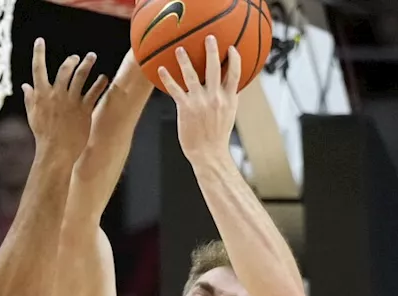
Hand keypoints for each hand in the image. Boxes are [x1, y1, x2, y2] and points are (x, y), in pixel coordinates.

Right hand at [22, 39, 108, 160]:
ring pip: (80, 77)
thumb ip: (30, 99)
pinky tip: (104, 78)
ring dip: (87, 65)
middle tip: (77, 57)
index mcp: (42, 95)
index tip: (39, 41)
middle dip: (71, 60)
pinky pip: (94, 92)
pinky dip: (100, 84)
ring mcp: (71, 101)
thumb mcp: (33, 115)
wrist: (56, 151)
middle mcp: (57, 94)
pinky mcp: (84, 109)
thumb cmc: (43, 135)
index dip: (38, 53)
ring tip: (92, 57)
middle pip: (64, 70)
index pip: (38, 69)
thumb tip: (25, 86)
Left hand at [158, 35, 239, 164]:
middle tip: (209, 38)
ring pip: (192, 76)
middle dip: (212, 51)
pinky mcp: (186, 108)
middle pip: (215, 69)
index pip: (235, 75)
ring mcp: (200, 102)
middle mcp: (215, 98)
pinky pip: (175, 89)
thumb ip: (227, 98)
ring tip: (180, 49)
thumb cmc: (217, 136)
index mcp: (229, 99)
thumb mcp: (228, 115)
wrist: (209, 154)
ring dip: (185, 61)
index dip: (234, 60)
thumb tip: (227, 86)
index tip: (232, 48)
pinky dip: (168, 78)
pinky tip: (161, 69)